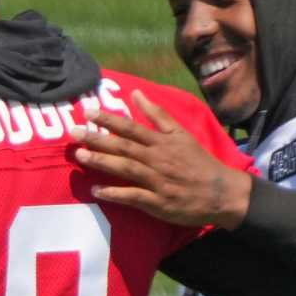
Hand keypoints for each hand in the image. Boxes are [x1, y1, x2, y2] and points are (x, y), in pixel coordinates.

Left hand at [70, 90, 251, 229]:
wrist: (221, 193)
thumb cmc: (198, 162)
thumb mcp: (181, 134)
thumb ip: (158, 114)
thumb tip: (136, 93)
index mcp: (162, 142)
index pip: (132, 128)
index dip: (109, 119)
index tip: (87, 112)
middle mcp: (158, 159)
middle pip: (124, 146)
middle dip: (98, 138)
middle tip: (74, 132)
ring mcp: (157, 182)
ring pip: (126, 168)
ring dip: (102, 161)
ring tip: (80, 155)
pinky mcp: (158, 203)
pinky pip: (134, 197)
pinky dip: (115, 193)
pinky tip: (97, 190)